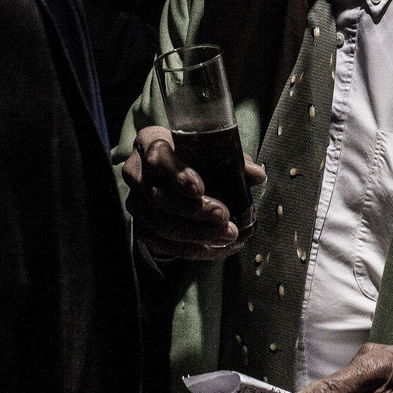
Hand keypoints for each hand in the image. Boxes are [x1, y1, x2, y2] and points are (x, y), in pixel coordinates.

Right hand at [122, 125, 265, 260]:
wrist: (171, 174)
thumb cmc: (193, 156)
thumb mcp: (210, 150)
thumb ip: (233, 160)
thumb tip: (257, 175)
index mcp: (150, 143)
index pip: (157, 158)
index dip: (177, 175)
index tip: (200, 189)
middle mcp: (136, 173)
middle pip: (159, 197)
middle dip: (195, 212)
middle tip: (224, 217)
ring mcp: (136, 202)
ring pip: (161, 225)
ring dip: (197, 234)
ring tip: (228, 235)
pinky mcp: (141, 227)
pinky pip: (163, 244)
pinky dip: (191, 249)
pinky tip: (216, 248)